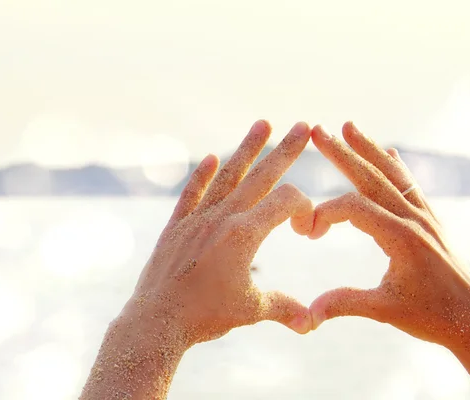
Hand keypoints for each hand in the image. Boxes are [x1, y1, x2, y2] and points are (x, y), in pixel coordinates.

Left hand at [81, 120, 314, 399]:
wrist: (157, 320)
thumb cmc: (205, 316)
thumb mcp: (251, 310)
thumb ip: (285, 308)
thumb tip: (311, 323)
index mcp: (245, 234)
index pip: (285, 201)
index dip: (304, 207)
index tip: (305, 228)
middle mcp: (222, 218)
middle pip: (260, 176)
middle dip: (285, 150)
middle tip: (303, 125)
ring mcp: (196, 219)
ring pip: (226, 176)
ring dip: (246, 149)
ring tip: (262, 123)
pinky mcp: (176, 226)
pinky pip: (191, 194)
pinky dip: (200, 175)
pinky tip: (210, 157)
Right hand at [290, 122, 469, 397]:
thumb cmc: (432, 317)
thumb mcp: (385, 311)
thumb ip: (345, 304)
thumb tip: (308, 313)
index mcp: (402, 237)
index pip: (354, 208)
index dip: (324, 214)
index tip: (306, 232)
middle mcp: (414, 219)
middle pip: (372, 177)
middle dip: (342, 153)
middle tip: (318, 130)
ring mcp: (425, 216)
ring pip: (392, 174)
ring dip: (368, 149)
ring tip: (349, 126)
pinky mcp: (430, 220)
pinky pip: (410, 185)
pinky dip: (395, 166)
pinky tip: (388, 152)